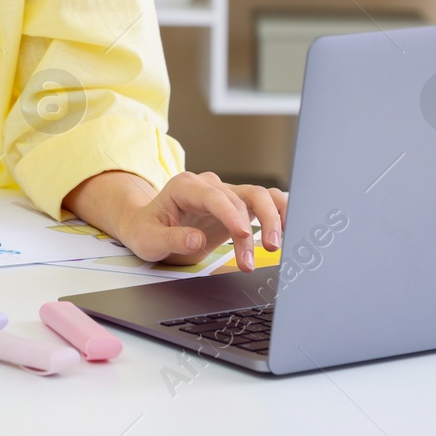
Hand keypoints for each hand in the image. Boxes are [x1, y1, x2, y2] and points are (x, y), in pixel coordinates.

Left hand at [71, 170, 286, 272]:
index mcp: (184, 187)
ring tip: (275, 247)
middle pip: (242, 196)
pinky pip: (265, 202)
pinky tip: (287, 229)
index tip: (243, 233)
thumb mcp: (149, 240)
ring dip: (272, 220)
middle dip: (256, 224)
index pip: (213, 195)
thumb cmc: (147, 230)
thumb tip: (195, 239)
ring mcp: (224, 193)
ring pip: (259, 196)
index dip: (231, 213)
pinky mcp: (237, 205)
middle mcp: (208, 185)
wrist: (148, 226)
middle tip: (265, 251)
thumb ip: (171, 238)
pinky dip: (279, 213)